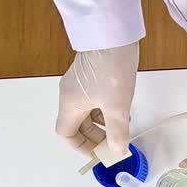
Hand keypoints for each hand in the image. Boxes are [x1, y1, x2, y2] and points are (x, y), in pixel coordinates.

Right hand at [55, 42, 138, 158]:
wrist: (113, 33)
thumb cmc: (110, 67)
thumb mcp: (117, 106)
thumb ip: (117, 132)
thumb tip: (118, 152)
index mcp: (70, 103)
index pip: (66, 134)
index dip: (81, 147)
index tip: (100, 153)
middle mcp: (69, 94)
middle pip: (77, 125)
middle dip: (95, 137)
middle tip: (114, 144)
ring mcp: (78, 84)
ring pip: (86, 113)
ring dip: (101, 124)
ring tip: (121, 128)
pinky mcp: (89, 75)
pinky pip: (92, 100)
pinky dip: (104, 110)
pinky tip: (120, 110)